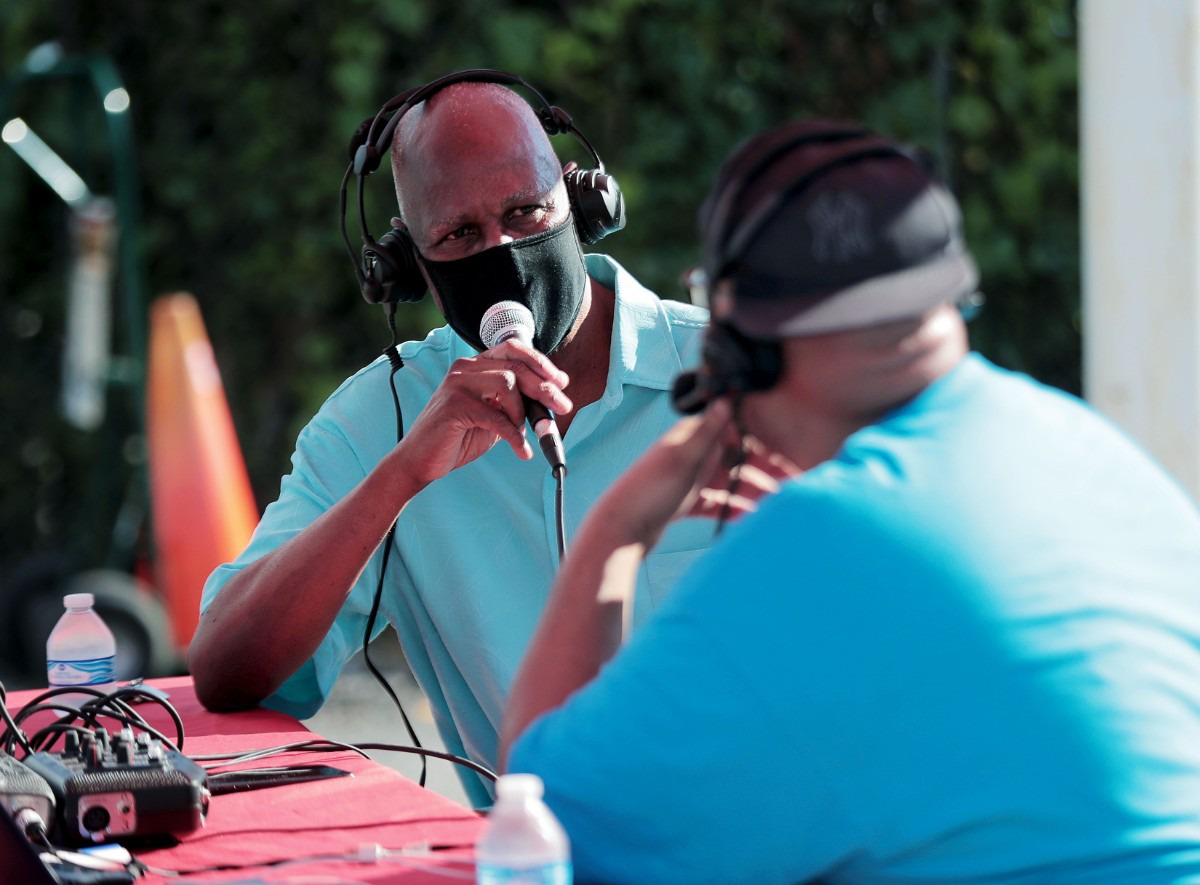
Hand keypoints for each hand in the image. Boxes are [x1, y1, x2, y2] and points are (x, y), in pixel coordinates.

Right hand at [395, 337, 571, 486]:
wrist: (420, 460)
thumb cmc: (457, 438)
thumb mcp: (494, 417)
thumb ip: (515, 404)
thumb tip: (550, 401)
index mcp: (475, 366)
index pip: (513, 350)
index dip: (540, 363)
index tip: (561, 382)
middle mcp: (465, 368)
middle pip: (516, 365)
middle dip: (544, 387)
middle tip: (563, 406)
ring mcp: (457, 384)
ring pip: (508, 384)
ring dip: (523, 412)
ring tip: (521, 434)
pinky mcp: (454, 406)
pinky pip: (496, 417)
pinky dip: (514, 437)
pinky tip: (522, 451)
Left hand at [585, 399, 795, 551]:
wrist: (620, 530)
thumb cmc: (650, 490)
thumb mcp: (683, 459)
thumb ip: (707, 430)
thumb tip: (728, 395)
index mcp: (689, 438)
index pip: (733, 431)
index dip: (761, 442)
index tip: (790, 453)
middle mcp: (690, 454)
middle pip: (734, 459)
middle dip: (763, 470)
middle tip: (795, 484)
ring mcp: (687, 480)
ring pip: (729, 483)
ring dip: (753, 492)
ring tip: (780, 505)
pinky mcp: (684, 503)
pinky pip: (716, 504)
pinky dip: (734, 510)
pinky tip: (754, 520)